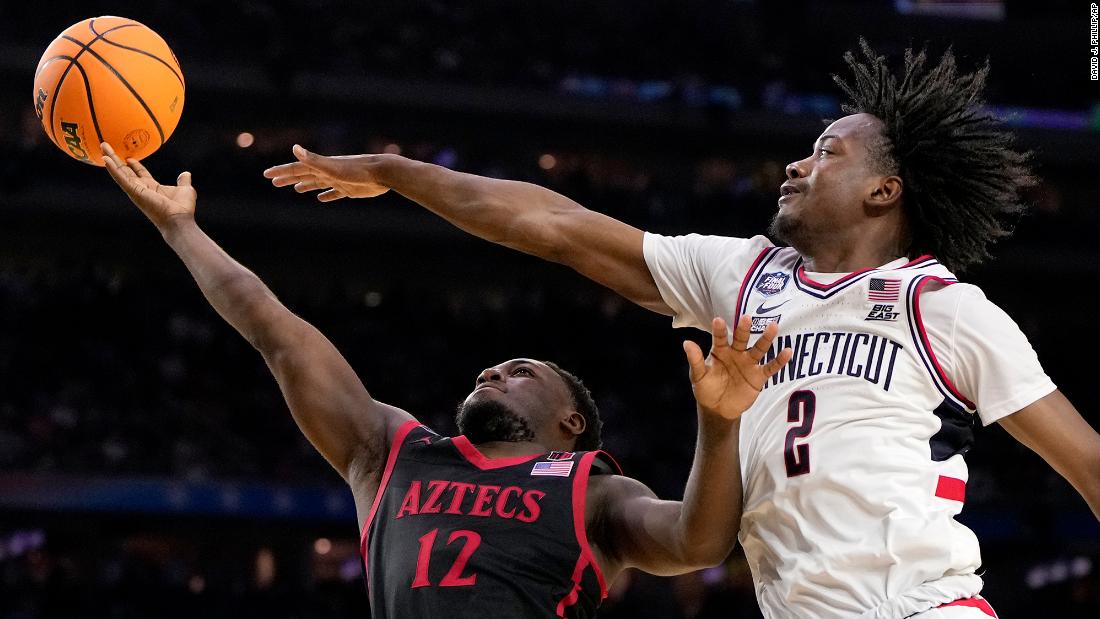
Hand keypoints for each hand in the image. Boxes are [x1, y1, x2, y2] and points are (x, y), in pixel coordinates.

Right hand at [101, 142, 195, 230]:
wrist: (179, 220)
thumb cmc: (182, 208)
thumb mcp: (185, 189)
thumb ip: (183, 181)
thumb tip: (186, 174)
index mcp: (152, 187)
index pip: (140, 174)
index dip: (135, 165)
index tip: (129, 157)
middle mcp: (141, 188)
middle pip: (125, 171)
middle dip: (116, 159)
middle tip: (107, 147)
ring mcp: (136, 190)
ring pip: (120, 172)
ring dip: (111, 159)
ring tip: (103, 146)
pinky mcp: (134, 191)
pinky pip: (121, 178)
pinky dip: (113, 169)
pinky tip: (106, 159)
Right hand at [262, 145, 389, 201]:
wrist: (381, 173)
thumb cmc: (356, 169)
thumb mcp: (331, 166)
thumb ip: (313, 159)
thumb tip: (294, 147)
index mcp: (320, 166)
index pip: (296, 168)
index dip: (281, 171)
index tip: (267, 174)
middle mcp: (327, 172)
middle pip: (304, 175)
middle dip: (288, 178)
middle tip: (274, 182)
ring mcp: (338, 180)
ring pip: (317, 183)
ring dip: (306, 185)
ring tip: (296, 188)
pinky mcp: (349, 189)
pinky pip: (334, 193)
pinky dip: (327, 196)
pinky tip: (322, 199)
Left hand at [683, 316, 792, 419]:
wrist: (718, 409)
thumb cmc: (706, 389)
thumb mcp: (698, 376)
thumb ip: (695, 360)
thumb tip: (686, 343)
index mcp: (720, 351)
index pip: (720, 339)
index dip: (719, 330)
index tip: (718, 320)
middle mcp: (736, 354)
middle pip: (741, 339)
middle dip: (744, 329)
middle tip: (746, 318)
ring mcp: (749, 364)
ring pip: (759, 349)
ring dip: (766, 338)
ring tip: (773, 326)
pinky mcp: (759, 376)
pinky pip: (770, 367)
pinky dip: (779, 360)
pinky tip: (787, 351)